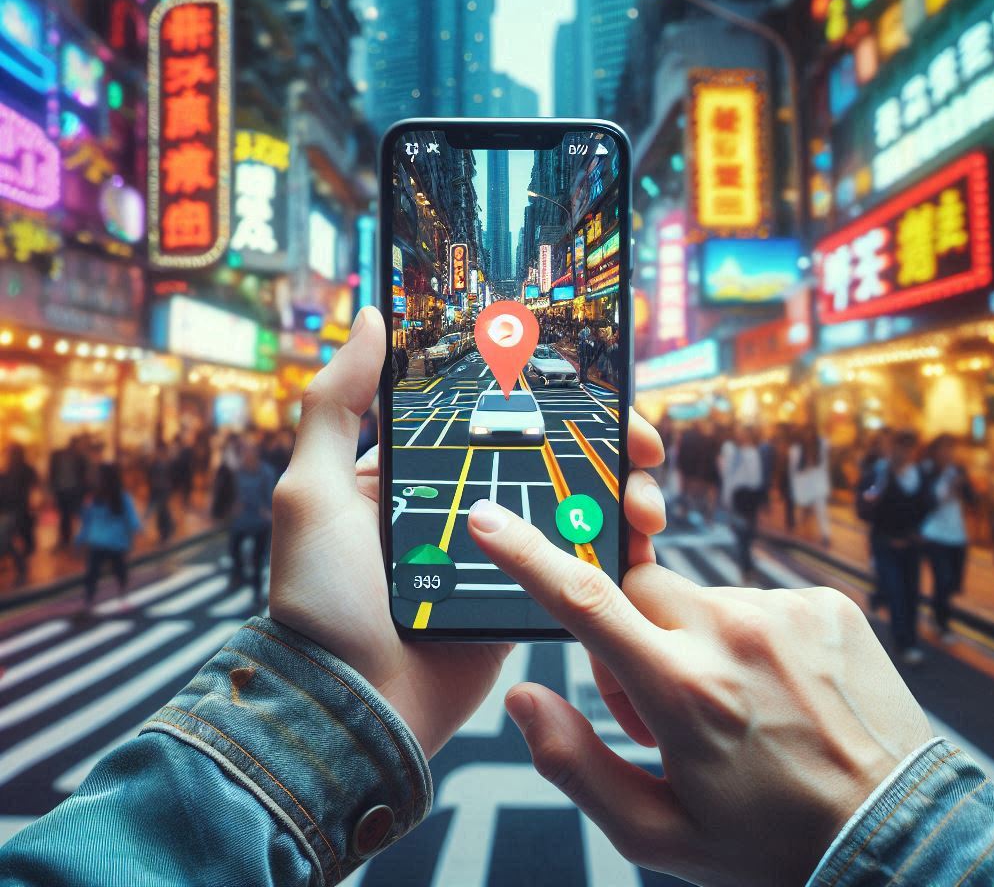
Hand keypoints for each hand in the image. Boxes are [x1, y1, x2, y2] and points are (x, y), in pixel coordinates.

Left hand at [268, 307, 666, 757]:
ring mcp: (499, 551)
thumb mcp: (312, 490)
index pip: (491, 413)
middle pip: (547, 454)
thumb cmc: (324, 600)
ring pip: (574, 504)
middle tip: (641, 442)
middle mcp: (464, 503)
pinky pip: (575, 562)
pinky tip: (642, 540)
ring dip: (621, 493)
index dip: (546, 392)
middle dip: (604, 443)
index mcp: (417, 471)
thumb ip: (337, 404)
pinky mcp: (524, 596)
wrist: (356, 711)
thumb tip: (369, 318)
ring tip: (646, 500)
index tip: (592, 380)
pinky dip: (614, 548)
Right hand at [467, 494, 932, 885]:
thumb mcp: (661, 832)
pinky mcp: (825, 603)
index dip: (528, 556)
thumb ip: (576, 763)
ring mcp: (784, 612)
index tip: (490, 519)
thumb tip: (524, 697)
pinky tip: (783, 691)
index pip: (583, 603)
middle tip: (666, 699)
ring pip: (699, 599)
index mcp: (683, 690)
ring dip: (697, 639)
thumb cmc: (773, 844)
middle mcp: (732, 634)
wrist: (903, 838)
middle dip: (634, 632)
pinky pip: (755, 601)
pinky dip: (751, 637)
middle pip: (638, 591)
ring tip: (740, 706)